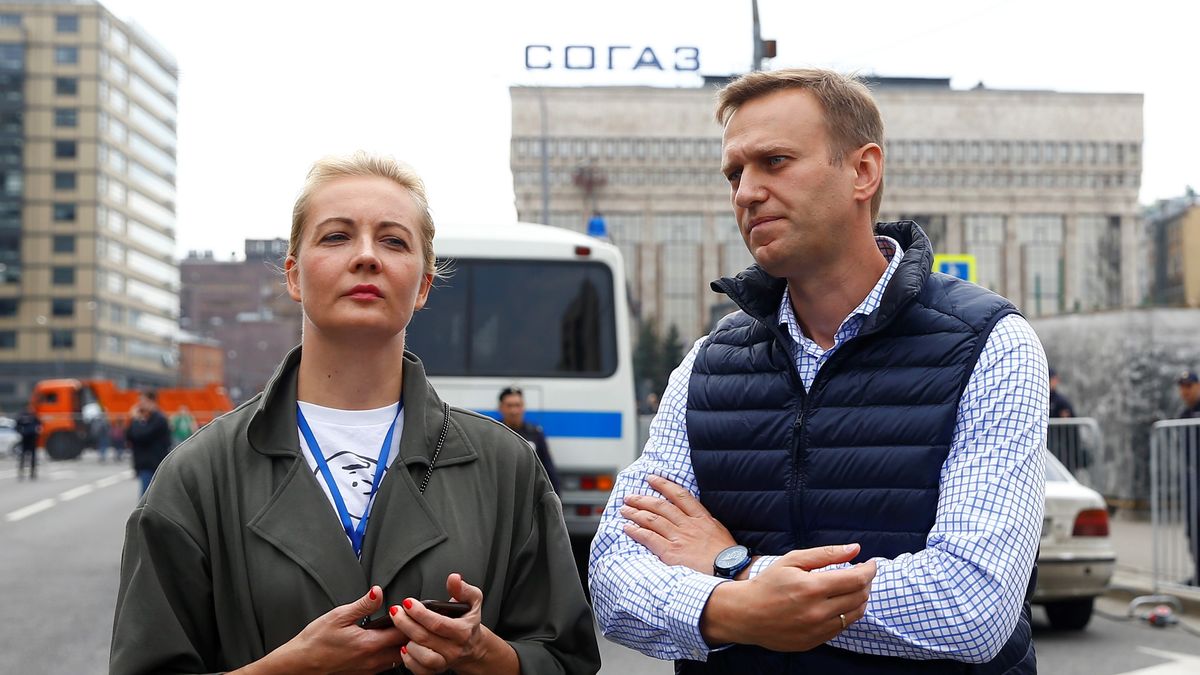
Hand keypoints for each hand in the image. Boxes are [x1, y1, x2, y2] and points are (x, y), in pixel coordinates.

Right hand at [249, 586, 407, 674]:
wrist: (300, 664)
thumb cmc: (315, 641)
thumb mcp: (338, 616)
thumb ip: (363, 605)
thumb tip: (378, 592)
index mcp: (370, 643)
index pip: (404, 632)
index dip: (410, 619)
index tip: (410, 609)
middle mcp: (373, 660)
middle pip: (406, 648)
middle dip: (411, 634)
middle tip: (410, 619)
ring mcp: (370, 670)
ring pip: (398, 658)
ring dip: (403, 645)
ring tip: (399, 630)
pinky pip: (386, 665)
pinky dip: (392, 654)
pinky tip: (386, 643)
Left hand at [389, 573, 516, 674]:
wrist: (473, 645)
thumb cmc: (468, 620)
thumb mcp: (472, 600)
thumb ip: (462, 589)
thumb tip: (454, 578)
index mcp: (463, 631)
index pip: (438, 623)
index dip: (420, 614)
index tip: (407, 602)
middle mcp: (455, 649)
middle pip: (425, 638)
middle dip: (406, 624)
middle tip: (395, 611)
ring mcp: (445, 661)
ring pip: (424, 658)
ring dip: (408, 643)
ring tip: (401, 630)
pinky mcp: (436, 670)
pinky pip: (421, 671)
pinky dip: (409, 661)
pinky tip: (404, 648)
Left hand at [620, 475, 736, 574]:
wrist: (731, 572)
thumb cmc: (726, 557)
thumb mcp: (719, 531)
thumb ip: (705, 522)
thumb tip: (696, 517)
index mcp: (701, 518)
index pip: (679, 495)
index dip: (663, 485)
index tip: (651, 479)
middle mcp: (688, 525)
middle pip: (661, 506)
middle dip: (642, 499)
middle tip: (630, 497)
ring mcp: (679, 538)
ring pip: (652, 520)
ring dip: (635, 513)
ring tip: (625, 510)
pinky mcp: (671, 553)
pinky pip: (649, 538)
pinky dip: (636, 531)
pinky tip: (628, 528)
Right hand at [701, 545, 875, 651]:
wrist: (746, 614)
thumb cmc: (768, 583)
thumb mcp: (793, 560)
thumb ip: (826, 554)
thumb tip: (856, 549)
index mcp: (812, 587)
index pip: (856, 579)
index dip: (869, 570)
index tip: (872, 563)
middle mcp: (817, 611)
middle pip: (859, 597)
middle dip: (866, 582)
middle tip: (862, 573)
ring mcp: (817, 630)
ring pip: (855, 614)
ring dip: (860, 599)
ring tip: (853, 588)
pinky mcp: (814, 642)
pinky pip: (841, 628)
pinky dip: (846, 614)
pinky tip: (839, 604)